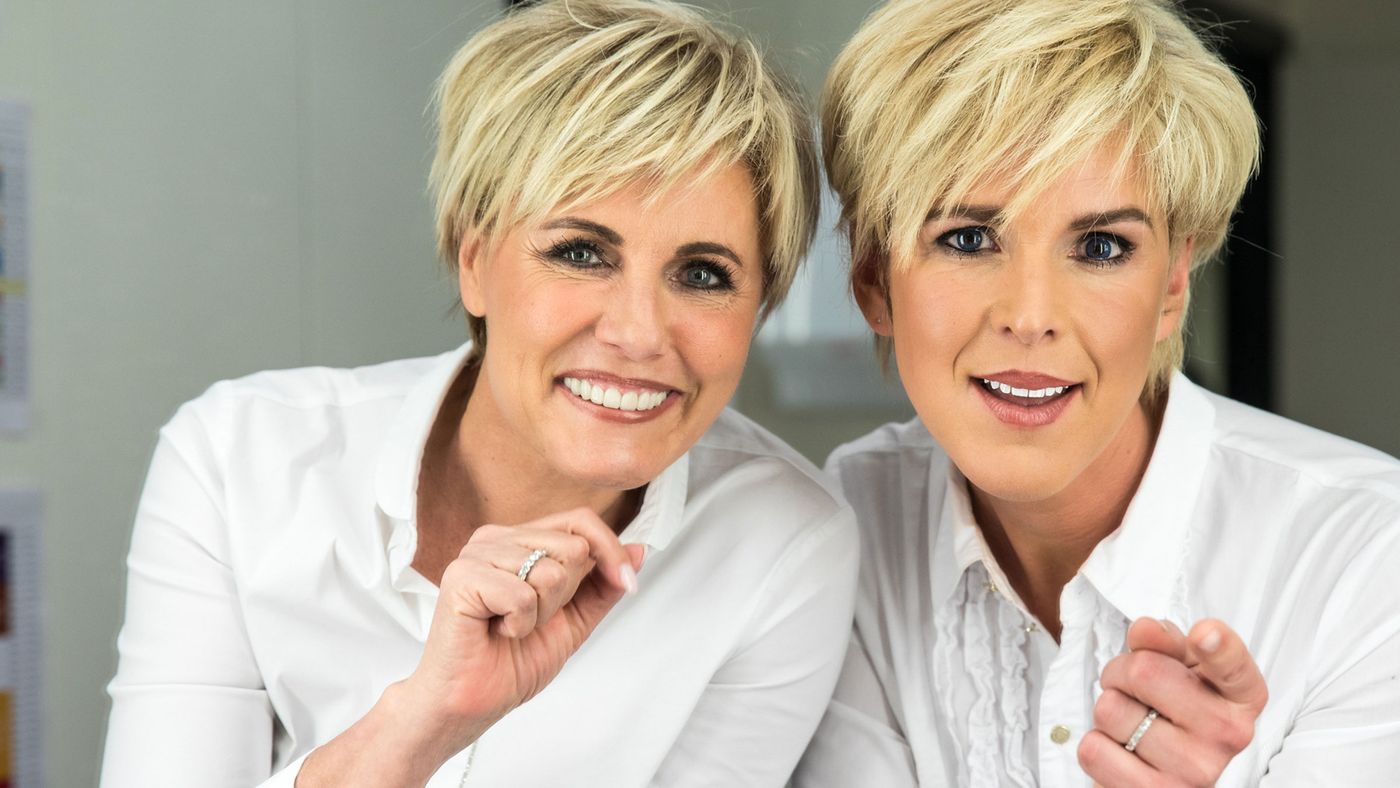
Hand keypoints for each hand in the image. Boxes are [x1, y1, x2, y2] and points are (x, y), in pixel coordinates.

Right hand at [403, 507, 644, 751]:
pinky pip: (523, 594)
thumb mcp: (575, 619)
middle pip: (573, 546)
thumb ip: (603, 584)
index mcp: (521, 539)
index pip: (580, 521)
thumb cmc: (512, 660)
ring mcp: (476, 552)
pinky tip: (497, 630)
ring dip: (542, 613)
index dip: (610, 552)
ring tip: (511, 625)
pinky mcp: (462, 576)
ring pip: (552, 571)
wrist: (473, 700)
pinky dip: (520, 624)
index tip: (626, 584)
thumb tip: (638, 550)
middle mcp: (497, 538)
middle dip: (566, 596)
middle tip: (532, 618)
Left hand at [1079, 617, 1268, 786]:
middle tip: (1134, 689)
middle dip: (1121, 671)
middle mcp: (1227, 734)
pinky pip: (1094, 750)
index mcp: (1240, 696)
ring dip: (1107, 710)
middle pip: (1144, 671)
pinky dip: (1096, 745)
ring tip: (1131, 723)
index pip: (1233, 665)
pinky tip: (1122, 752)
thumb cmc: (1171, 710)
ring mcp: (1194, 770)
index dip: (1217, 646)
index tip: (1204, 634)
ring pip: (1111, 709)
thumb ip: (1164, 642)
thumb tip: (1147, 630)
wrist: (1163, 772)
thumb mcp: (1177, 667)